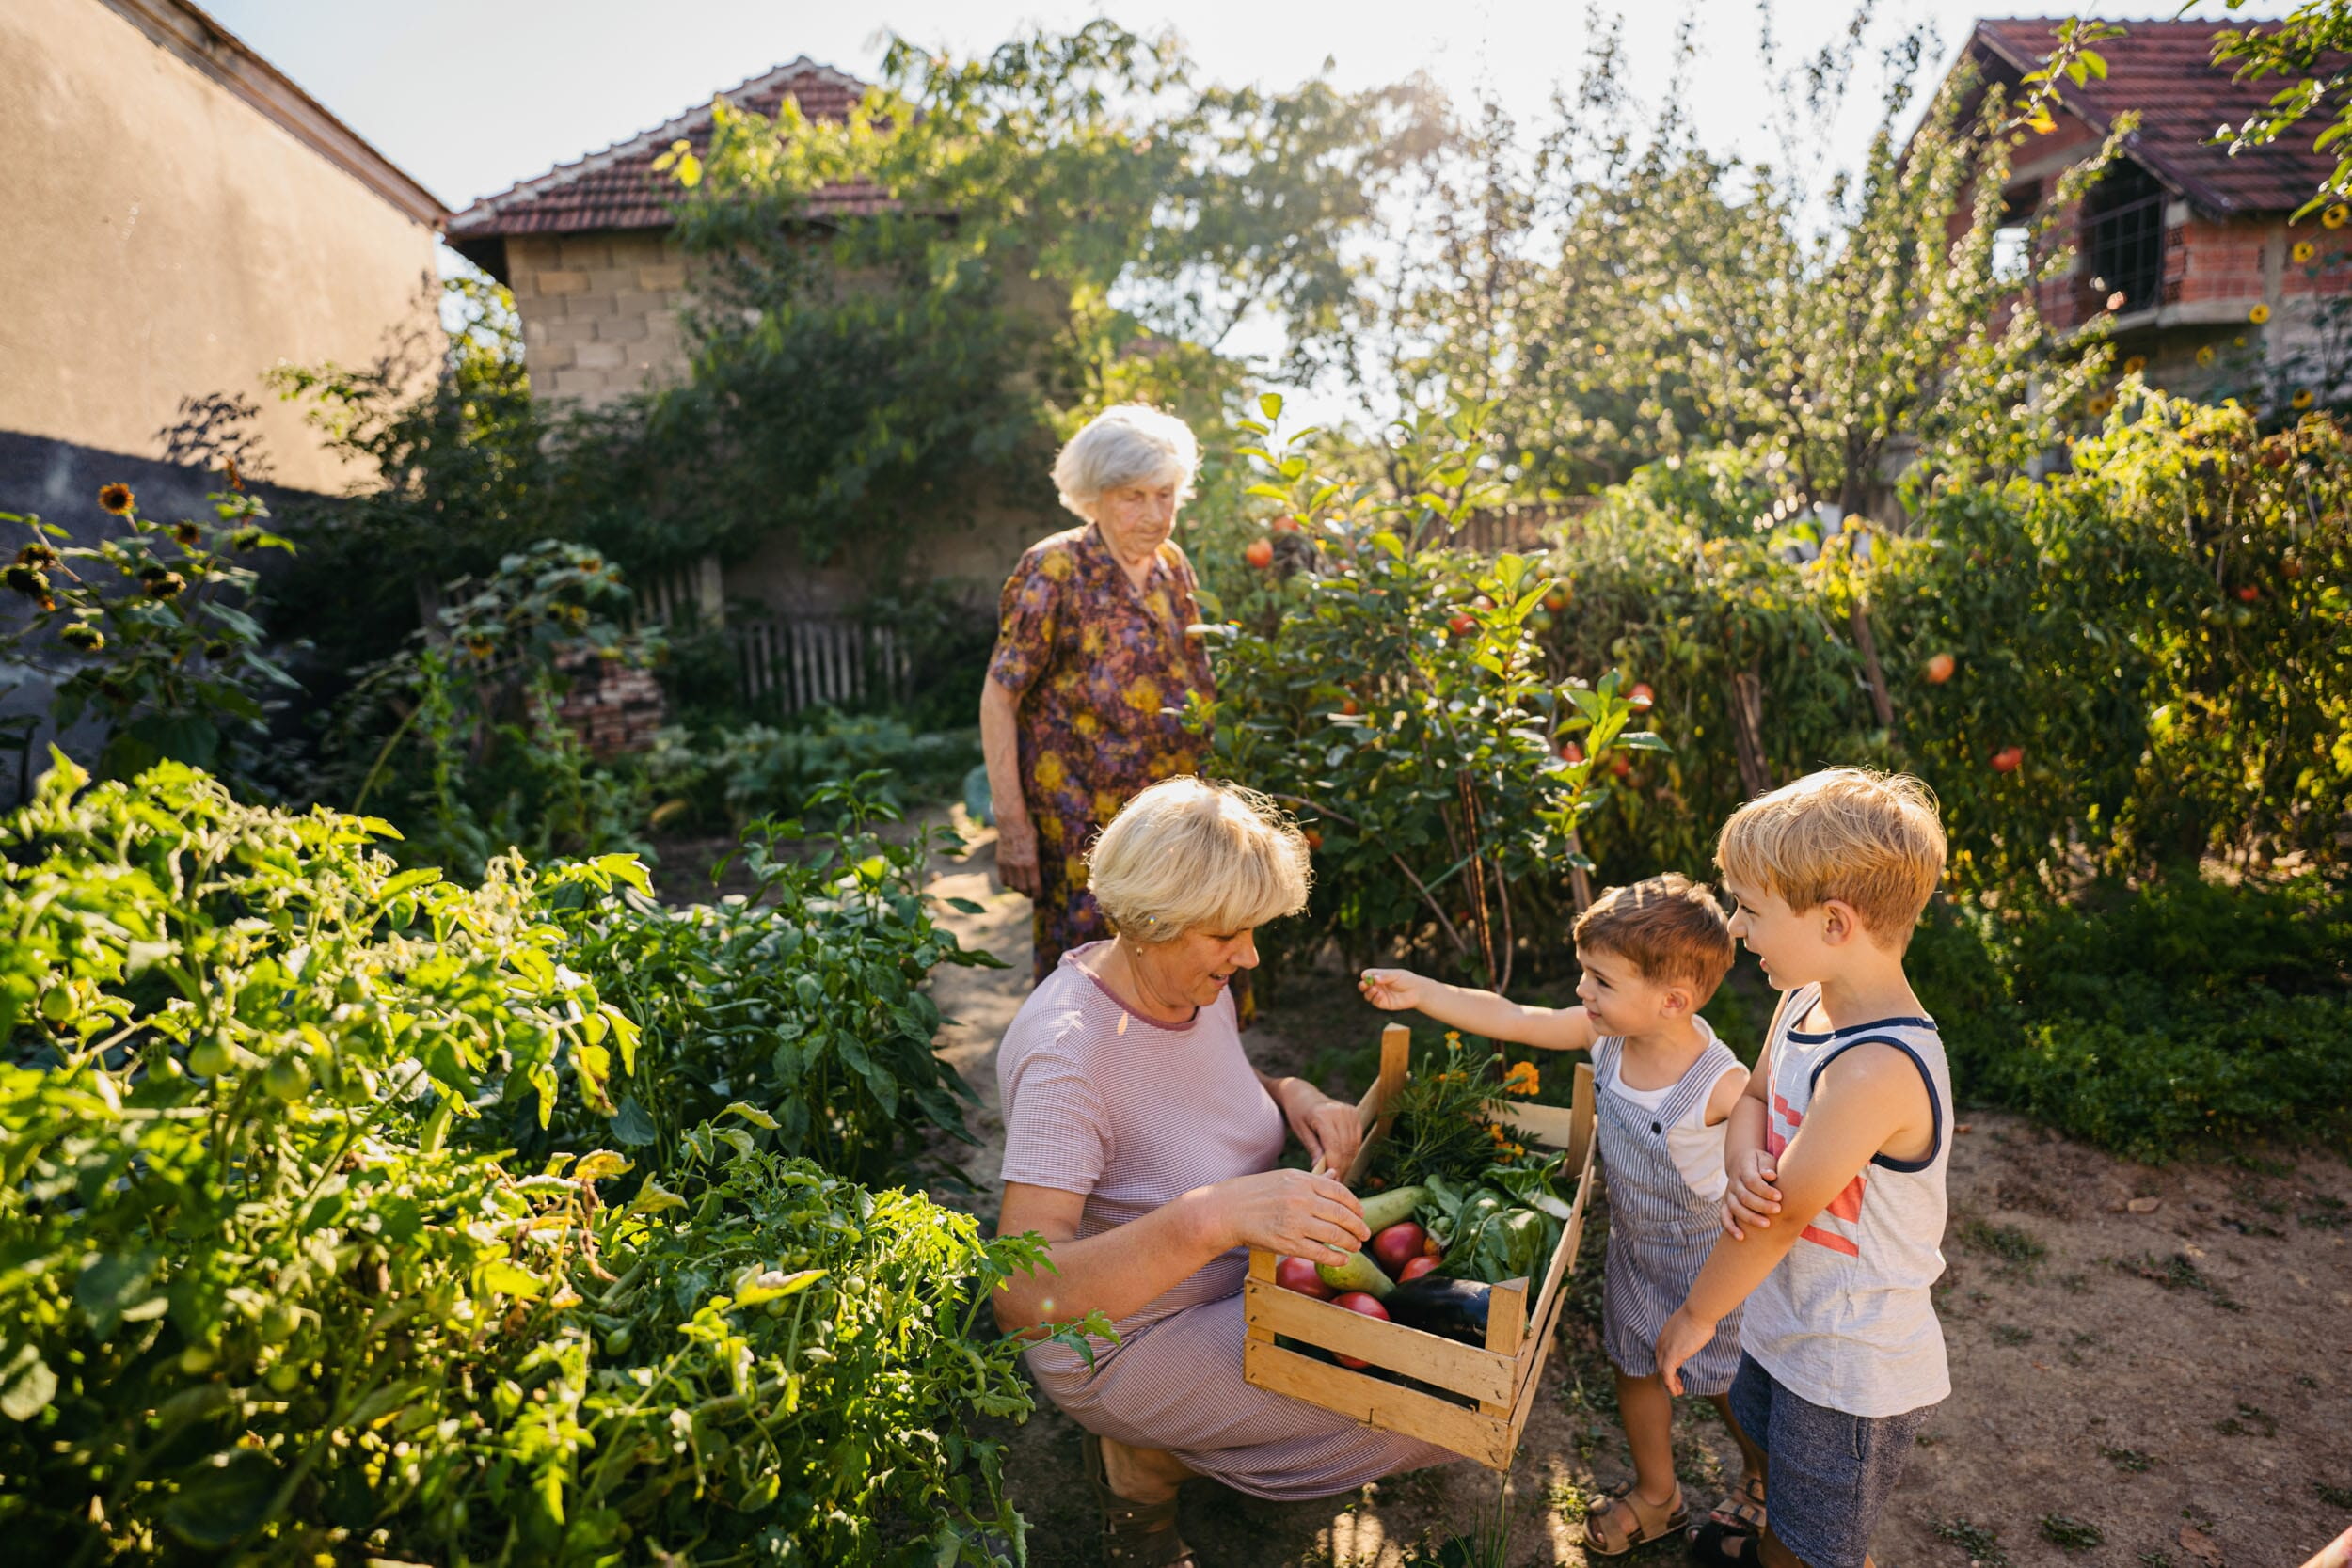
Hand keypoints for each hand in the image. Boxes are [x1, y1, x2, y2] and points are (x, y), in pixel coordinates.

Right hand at [994, 817, 1041, 899]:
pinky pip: (1003, 880)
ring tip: (1021, 888)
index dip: (1038, 894)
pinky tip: (1012, 881)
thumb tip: (1040, 872)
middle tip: (1031, 894)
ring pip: (1013, 886)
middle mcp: (1019, 867)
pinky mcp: (1000, 862)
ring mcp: (1008, 865)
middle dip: (1028, 894)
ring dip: (1018, 889)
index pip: (1035, 886)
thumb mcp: (1038, 846)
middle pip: (1023, 889)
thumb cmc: (1029, 832)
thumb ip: (1037, 860)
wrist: (1011, 823)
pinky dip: (1008, 883)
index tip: (1039, 897)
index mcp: (1031, 863)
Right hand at [1207, 1168, 1367, 1259]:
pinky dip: (1336, 1258)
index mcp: (1302, 1180)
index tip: (1361, 1215)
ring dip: (1350, 1243)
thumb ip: (1313, 1179)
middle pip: (1342, 1214)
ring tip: (1355, 1247)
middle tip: (1365, 1234)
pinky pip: (1320, 1252)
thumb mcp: (1285, 1178)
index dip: (1356, 1206)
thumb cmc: (1255, 1193)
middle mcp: (1302, 1199)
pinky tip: (1342, 1259)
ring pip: (1335, 1234)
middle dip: (1358, 1227)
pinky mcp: (1288, 1243)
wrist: (1227, 1211)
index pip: (1341, 1192)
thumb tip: (1335, 1174)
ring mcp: (1296, 1222)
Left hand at [1275, 1079, 1362, 1176]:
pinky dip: (1351, 1151)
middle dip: (1342, 1166)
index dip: (1335, 1165)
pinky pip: (1357, 1138)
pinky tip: (1343, 1160)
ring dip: (1348, 1161)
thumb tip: (1321, 1172)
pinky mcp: (1354, 1113)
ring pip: (1353, 1145)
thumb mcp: (1301, 1132)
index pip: (1334, 1146)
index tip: (1332, 1180)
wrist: (1303, 1095)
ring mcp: (1349, 1111)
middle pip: (1346, 1147)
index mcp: (1323, 1115)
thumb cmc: (1298, 1115)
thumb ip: (1313, 1150)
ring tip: (1339, 1173)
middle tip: (1336, 1181)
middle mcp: (1340, 1111)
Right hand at [1356, 968, 1425, 1011]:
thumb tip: (1374, 978)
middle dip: (1363, 985)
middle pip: (1364, 986)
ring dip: (1369, 992)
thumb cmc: (1407, 979)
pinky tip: (1380, 995)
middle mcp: (1377, 985)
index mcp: (1379, 976)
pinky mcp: (1384, 1003)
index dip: (1365, 976)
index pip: (1367, 975)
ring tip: (1375, 989)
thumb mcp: (1396, 975)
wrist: (1417, 991)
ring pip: (1368, 995)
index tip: (1365, 976)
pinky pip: (1375, 1002)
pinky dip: (1375, 999)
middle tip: (1365, 984)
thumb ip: (1385, 976)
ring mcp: (1380, 995)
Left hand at [1655, 1305, 1717, 1395]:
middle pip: (1660, 1363)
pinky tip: (1677, 1391)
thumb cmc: (1700, 1315)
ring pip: (1663, 1371)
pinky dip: (1670, 1384)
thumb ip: (1689, 1332)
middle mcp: (1662, 1342)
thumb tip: (1698, 1332)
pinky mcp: (1672, 1355)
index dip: (1667, 1364)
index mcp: (1665, 1334)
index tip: (1676, 1372)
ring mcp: (1666, 1349)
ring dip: (1670, 1383)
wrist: (1699, 1311)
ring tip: (1678, 1391)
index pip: (1662, 1353)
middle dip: (1668, 1375)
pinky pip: (1667, 1374)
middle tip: (1677, 1384)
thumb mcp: (1690, 1325)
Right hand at [1722, 1149, 1781, 1239]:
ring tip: (1767, 1224)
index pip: (1752, 1181)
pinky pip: (1724, 1217)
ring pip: (1735, 1208)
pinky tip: (1741, 1237)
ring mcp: (1729, 1194)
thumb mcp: (1764, 1158)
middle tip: (1778, 1210)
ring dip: (1750, 1217)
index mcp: (1744, 1168)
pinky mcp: (1726, 1204)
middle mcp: (1734, 1182)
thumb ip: (1767, 1166)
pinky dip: (1730, 1227)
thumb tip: (1771, 1176)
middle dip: (1761, 1205)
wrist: (1741, 1162)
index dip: (1764, 1190)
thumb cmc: (1759, 1163)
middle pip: (1744, 1196)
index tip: (1779, 1196)